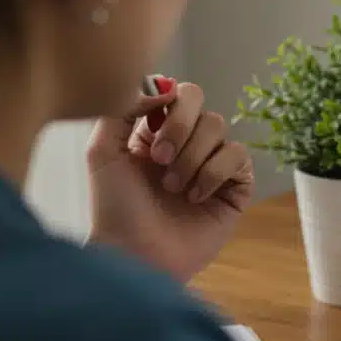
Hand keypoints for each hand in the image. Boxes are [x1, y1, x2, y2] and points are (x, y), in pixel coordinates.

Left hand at [86, 78, 255, 281]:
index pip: (177, 93)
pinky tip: (195, 196)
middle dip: (180, 129)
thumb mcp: (103, 149)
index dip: (168, 104)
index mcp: (156, 131)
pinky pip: (238, 158)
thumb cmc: (114, 208)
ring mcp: (212, 166)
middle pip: (202, 106)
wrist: (135, 253)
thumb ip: (125, 106)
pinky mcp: (235, 188)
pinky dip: (213, 173)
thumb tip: (166, 86)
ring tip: (173, 188)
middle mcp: (187, 145)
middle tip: (159, 159)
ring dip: (192, 157)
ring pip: (220, 129)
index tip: (149, 127)